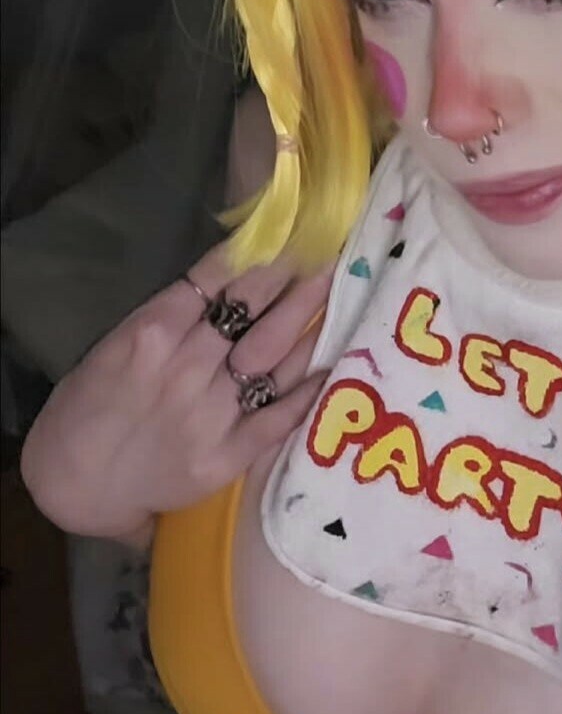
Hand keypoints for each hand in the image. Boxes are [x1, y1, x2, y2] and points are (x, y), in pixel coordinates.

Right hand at [20, 239, 333, 538]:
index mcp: (153, 330)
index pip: (219, 279)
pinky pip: (279, 418)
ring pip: (275, 357)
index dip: (261, 253)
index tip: (293, 232)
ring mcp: (211, 411)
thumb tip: (234, 274)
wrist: (76, 482)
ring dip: (308, 322)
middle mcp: (187, 366)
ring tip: (334, 291)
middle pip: (254, 311)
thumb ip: (175, 314)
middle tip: (329, 252)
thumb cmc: (92, 404)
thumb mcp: (121, 342)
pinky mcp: (227, 455)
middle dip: (295, 277)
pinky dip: (308, 392)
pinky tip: (332, 367)